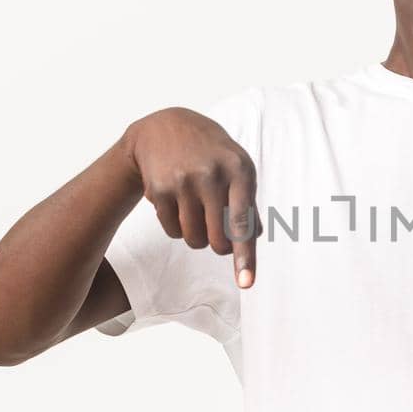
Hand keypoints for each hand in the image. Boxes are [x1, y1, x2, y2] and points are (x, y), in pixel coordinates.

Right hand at [122, 107, 259, 287]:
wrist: (164, 127)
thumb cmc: (211, 154)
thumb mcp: (238, 167)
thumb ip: (248, 204)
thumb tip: (253, 239)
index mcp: (239, 170)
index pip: (243, 222)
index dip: (245, 256)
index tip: (246, 284)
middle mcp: (211, 175)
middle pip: (217, 240)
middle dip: (218, 245)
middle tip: (216, 231)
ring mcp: (183, 182)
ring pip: (194, 239)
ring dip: (197, 236)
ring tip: (196, 210)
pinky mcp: (158, 190)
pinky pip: (172, 232)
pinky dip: (177, 226)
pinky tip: (177, 202)